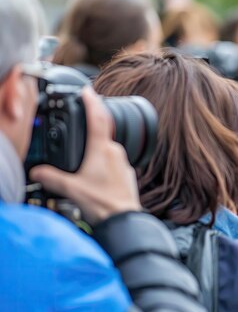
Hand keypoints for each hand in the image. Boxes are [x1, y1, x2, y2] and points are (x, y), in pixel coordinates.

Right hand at [30, 88, 140, 223]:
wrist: (124, 221)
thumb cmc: (102, 204)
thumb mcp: (70, 189)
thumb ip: (51, 178)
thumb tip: (36, 172)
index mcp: (102, 149)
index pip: (97, 118)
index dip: (92, 102)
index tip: (87, 90)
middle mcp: (116, 152)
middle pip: (102, 133)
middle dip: (90, 129)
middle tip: (79, 126)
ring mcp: (123, 163)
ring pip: (107, 149)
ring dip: (95, 150)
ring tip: (82, 160)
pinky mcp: (126, 174)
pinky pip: (112, 162)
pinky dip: (102, 163)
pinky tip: (94, 175)